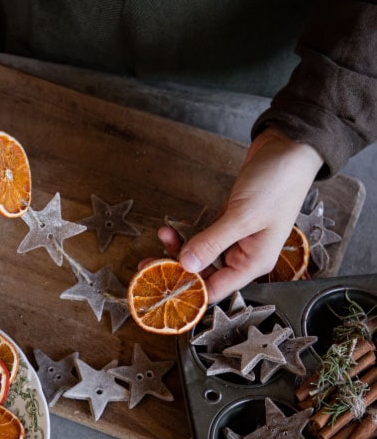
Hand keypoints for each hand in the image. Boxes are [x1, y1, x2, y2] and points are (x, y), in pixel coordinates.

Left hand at [158, 128, 323, 304]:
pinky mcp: (229, 223)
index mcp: (255, 262)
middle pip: (205, 274)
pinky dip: (187, 235)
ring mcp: (236, 239)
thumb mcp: (243, 216)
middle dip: (179, 269)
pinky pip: (203, 238)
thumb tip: (186, 264)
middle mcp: (245, 255)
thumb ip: (213, 242)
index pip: (217, 289)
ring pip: (201, 256)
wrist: (288, 148)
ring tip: (162, 236)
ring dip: (179, 249)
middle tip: (150, 263)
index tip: (163, 283)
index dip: (190, 290)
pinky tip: (170, 229)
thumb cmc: (278, 183)